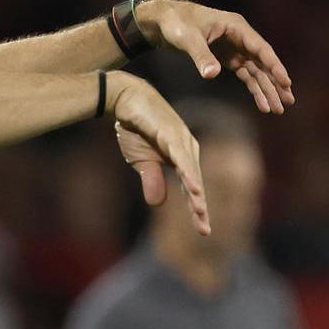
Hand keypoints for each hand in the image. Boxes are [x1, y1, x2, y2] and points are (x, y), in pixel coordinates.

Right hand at [108, 73, 208, 234]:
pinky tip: (193, 187)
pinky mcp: (170, 133)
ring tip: (200, 213)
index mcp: (181, 157)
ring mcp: (180, 140)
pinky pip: (181, 157)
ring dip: (196, 193)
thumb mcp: (141, 160)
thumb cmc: (135, 127)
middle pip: (195, 182)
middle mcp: (186, 149)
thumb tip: (158, 204)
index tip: (202, 229)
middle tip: (204, 229)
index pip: (190, 187)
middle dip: (198, 207)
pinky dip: (188, 173)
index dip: (195, 208)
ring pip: (191, 172)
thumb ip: (152, 179)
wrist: (124, 99)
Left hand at [138, 0, 295, 113]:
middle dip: (276, 83)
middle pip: (264, 63)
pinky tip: (263, 105)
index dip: (275, 66)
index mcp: (236, 27)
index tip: (286, 82)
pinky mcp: (228, 59)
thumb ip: (201, 56)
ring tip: (279, 109)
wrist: (163, 21)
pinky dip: (254, 90)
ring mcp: (236, 49)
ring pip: (257, 72)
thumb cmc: (176, 23)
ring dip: (268, 90)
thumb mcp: (187, 38)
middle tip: (289, 102)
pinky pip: (246, 76)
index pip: (261, 48)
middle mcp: (240, 38)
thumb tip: (212, 75)